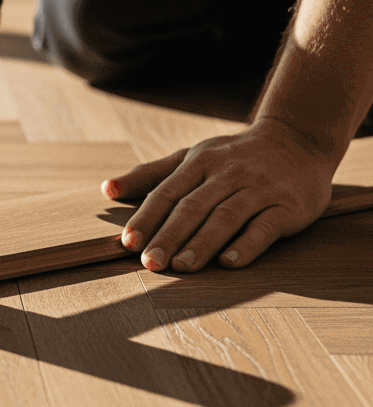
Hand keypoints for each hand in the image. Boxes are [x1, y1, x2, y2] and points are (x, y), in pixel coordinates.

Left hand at [101, 117, 336, 271]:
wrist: (298, 140)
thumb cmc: (233, 155)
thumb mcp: (190, 157)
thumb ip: (150, 175)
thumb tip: (107, 189)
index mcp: (199, 162)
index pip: (167, 192)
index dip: (146, 217)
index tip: (128, 242)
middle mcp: (227, 174)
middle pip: (193, 207)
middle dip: (169, 235)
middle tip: (150, 262)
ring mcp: (259, 189)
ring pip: (226, 216)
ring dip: (202, 243)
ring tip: (182, 266)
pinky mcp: (288, 205)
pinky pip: (266, 226)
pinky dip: (247, 244)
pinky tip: (230, 262)